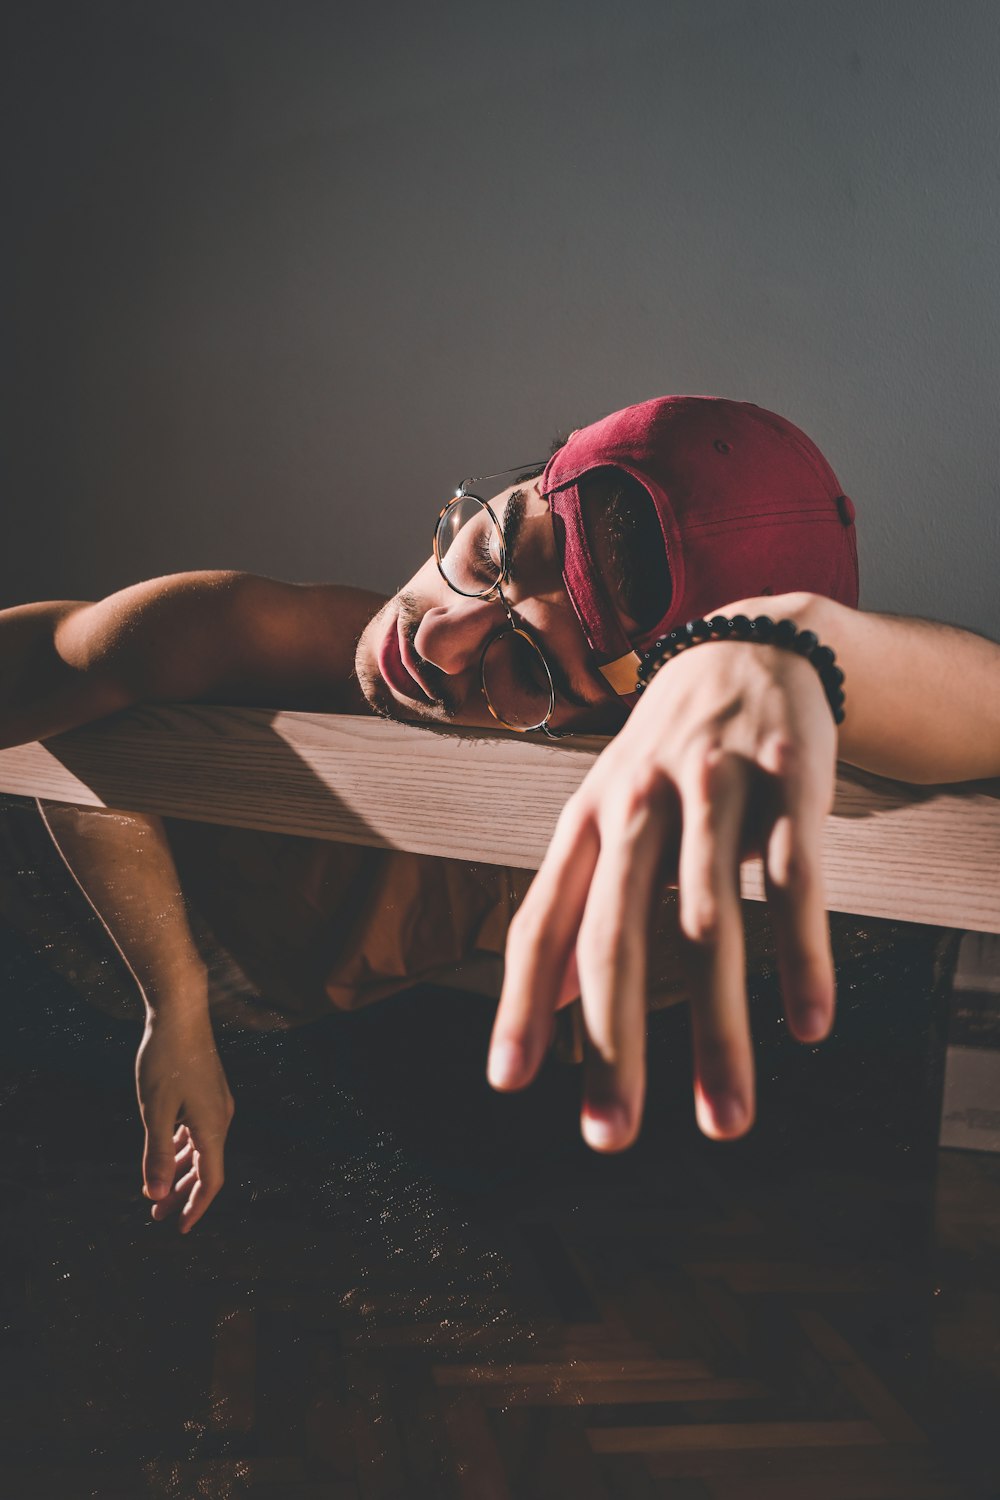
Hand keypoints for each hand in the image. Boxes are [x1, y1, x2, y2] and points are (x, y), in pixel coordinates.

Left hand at [135, 1013, 234, 1231]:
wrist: (180, 1011)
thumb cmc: (165, 1058)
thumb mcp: (155, 1110)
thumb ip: (155, 1154)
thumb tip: (155, 1194)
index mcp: (212, 1126)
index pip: (211, 1181)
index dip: (196, 1207)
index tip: (180, 1229)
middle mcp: (222, 1117)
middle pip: (206, 1168)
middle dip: (182, 1194)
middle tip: (156, 1215)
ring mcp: (216, 1103)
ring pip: (201, 1149)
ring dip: (180, 1171)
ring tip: (157, 1190)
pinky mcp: (208, 1092)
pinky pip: (198, 1131)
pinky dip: (183, 1148)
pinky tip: (167, 1152)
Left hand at [489, 634, 837, 1148]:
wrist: (746, 645)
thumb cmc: (664, 753)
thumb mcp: (603, 811)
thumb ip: (572, 904)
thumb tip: (540, 1009)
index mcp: (584, 819)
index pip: (540, 920)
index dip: (521, 1003)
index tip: (510, 1084)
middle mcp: (638, 806)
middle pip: (618, 937)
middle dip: (612, 1043)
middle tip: (611, 1135)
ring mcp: (715, 792)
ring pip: (712, 926)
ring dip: (718, 1031)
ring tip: (724, 1121)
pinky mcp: (789, 784)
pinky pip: (795, 880)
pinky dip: (802, 955)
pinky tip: (808, 1025)